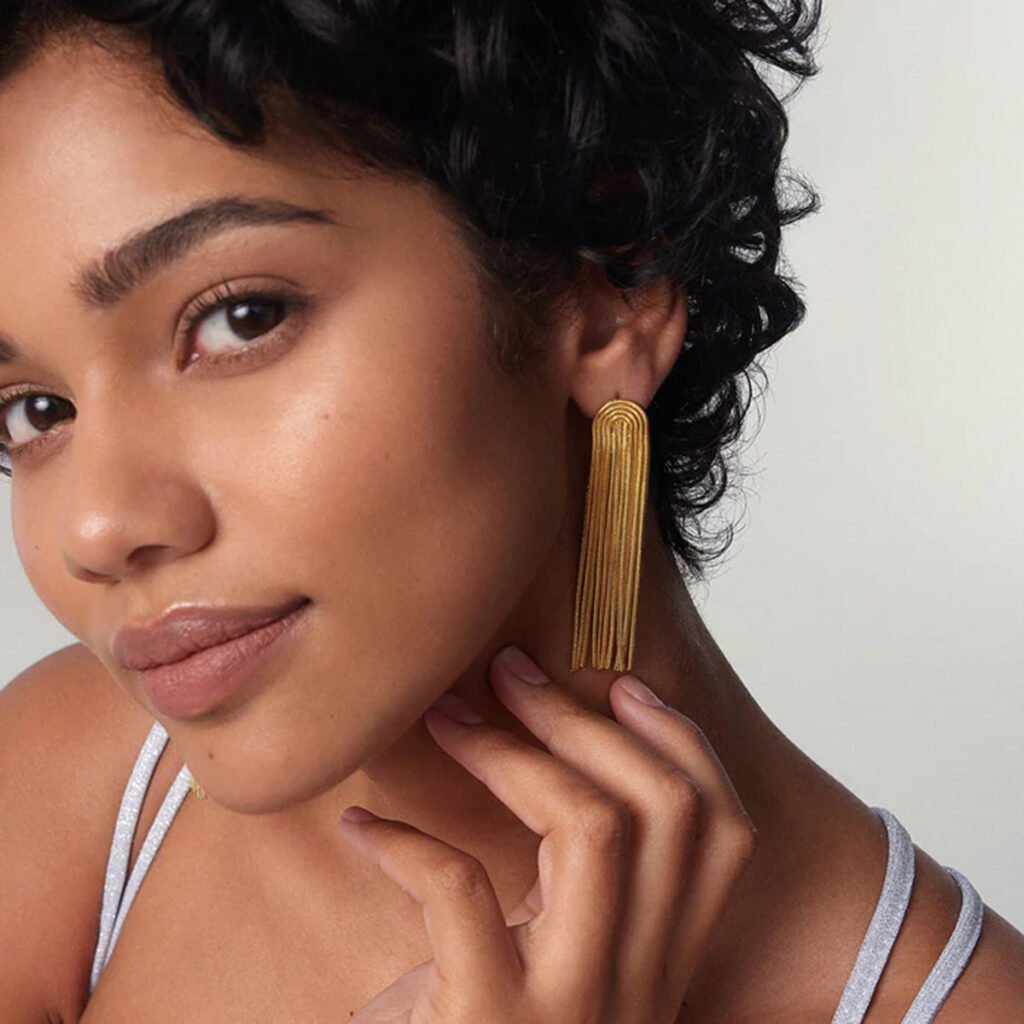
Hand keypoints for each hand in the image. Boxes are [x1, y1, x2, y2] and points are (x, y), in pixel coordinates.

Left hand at [337, 647, 756, 1022]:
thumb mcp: (559, 979)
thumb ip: (575, 905)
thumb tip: (544, 770)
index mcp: (661, 968)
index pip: (724, 832)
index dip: (682, 742)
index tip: (619, 686)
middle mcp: (639, 988)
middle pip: (665, 810)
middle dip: (583, 721)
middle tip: (507, 673)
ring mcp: (573, 1010)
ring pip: (595, 831)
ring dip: (513, 755)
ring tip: (446, 719)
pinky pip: (462, 894)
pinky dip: (408, 844)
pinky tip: (364, 830)